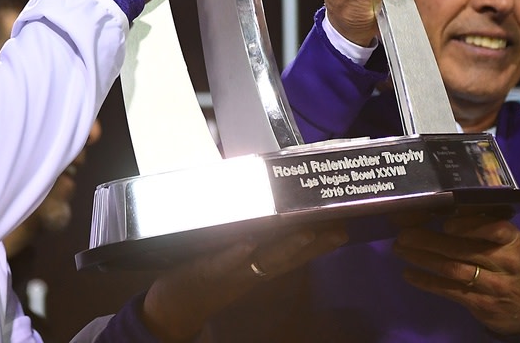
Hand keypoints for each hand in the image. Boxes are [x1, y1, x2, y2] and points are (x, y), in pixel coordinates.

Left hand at [139, 224, 347, 341]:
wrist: (176, 304)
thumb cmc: (206, 276)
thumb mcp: (235, 260)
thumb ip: (253, 243)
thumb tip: (270, 215)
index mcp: (259, 266)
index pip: (294, 254)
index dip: (319, 243)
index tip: (343, 228)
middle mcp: (252, 270)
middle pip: (288, 257)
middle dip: (314, 244)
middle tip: (339, 229)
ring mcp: (231, 271)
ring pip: (263, 259)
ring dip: (285, 247)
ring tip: (306, 233)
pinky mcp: (207, 270)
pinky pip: (224, 262)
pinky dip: (237, 254)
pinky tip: (249, 244)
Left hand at [392, 213, 519, 335]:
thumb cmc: (508, 262)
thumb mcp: (505, 241)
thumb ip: (481, 224)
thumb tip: (443, 206)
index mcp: (510, 240)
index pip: (495, 229)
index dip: (470, 226)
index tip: (446, 223)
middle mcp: (504, 262)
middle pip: (463, 249)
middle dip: (429, 240)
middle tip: (403, 234)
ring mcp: (493, 285)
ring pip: (453, 269)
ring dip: (422, 259)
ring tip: (400, 250)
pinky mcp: (481, 303)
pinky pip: (450, 291)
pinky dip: (426, 281)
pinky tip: (409, 273)